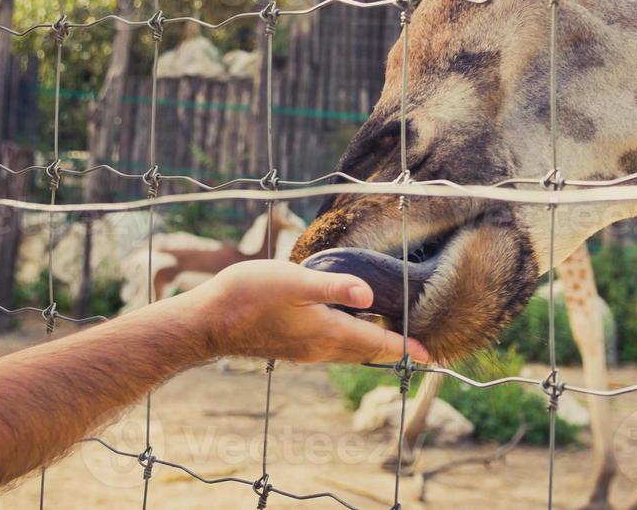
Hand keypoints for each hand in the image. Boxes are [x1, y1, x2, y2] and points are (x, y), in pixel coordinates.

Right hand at [188, 259, 429, 364]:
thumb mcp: (293, 281)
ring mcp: (305, 350)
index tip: (429, 354)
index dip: (404, 347)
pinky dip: (352, 342)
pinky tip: (351, 327)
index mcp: (326, 333)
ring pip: (350, 351)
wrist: (208, 322)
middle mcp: (320, 348)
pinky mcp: (291, 345)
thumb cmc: (248, 296)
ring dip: (373, 347)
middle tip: (419, 349)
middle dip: (394, 350)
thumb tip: (368, 293)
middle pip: (367, 352)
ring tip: (392, 338)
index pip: (376, 343)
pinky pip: (334, 348)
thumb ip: (332, 286)